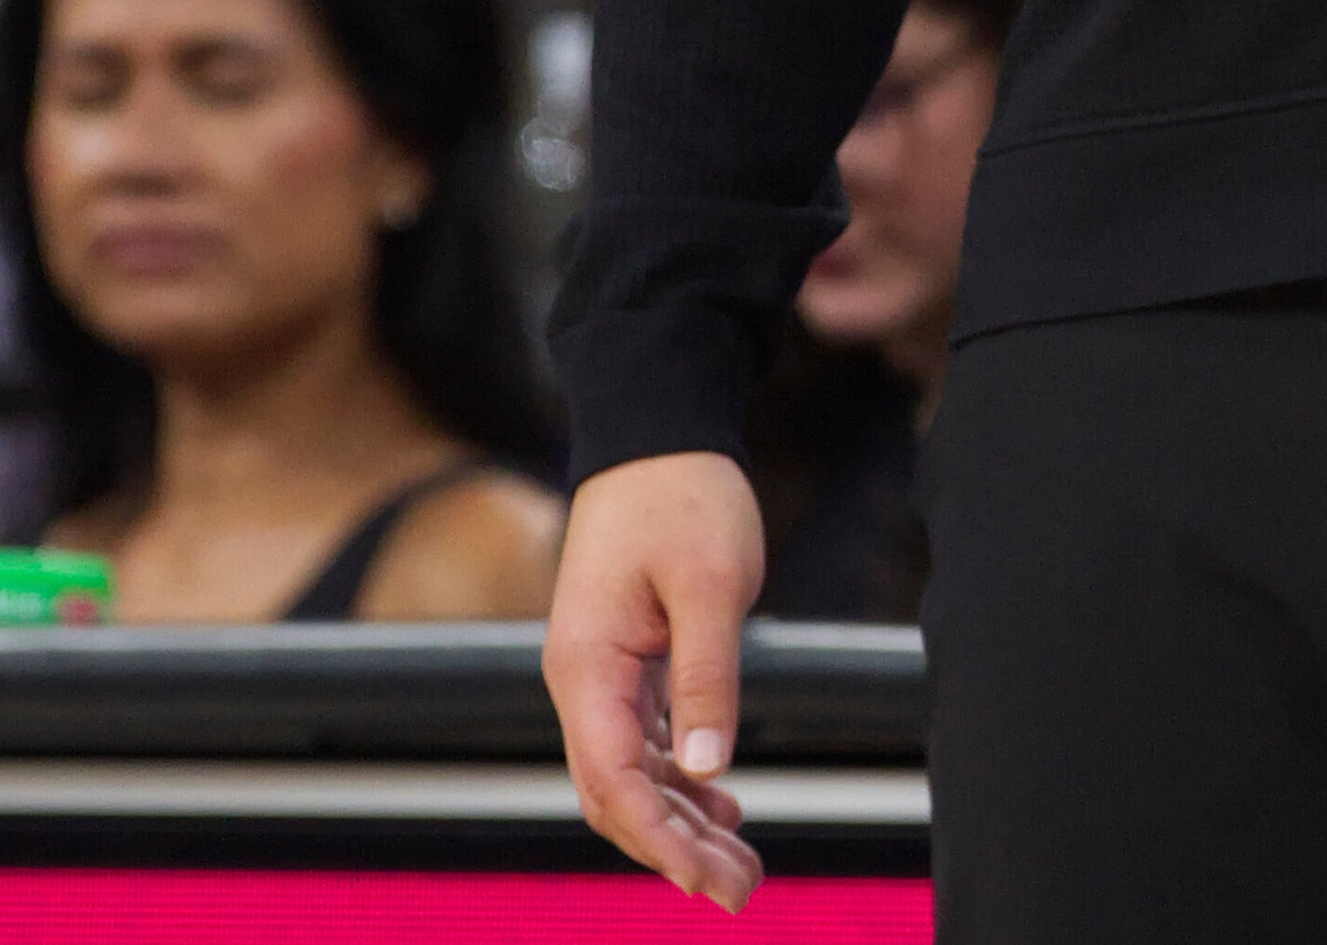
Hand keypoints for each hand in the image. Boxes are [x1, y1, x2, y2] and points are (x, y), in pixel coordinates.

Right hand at [541, 451, 769, 908]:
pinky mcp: (628, 663)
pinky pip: (645, 743)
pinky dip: (682, 781)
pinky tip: (723, 806)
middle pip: (618, 794)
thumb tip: (707, 769)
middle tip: (741, 892)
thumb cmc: (681, 495)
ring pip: (633, 776)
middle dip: (673, 850)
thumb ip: (707, 676)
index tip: (704, 881)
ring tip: (743, 866)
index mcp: (587, 666)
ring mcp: (602, 675)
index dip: (657, 839)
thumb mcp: (710, 584)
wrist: (658, 433)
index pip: (611, 781)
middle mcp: (583, 681)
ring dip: (682, 824)